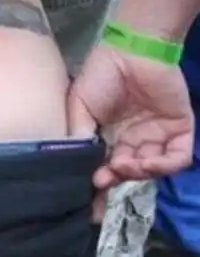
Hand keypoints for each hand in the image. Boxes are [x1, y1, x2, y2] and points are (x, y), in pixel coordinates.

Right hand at [68, 44, 193, 219]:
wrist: (131, 51)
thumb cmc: (100, 76)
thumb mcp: (78, 107)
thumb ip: (78, 136)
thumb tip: (79, 167)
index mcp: (107, 135)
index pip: (104, 167)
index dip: (97, 186)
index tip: (89, 205)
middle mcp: (131, 139)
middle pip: (127, 172)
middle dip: (115, 179)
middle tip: (104, 178)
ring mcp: (156, 135)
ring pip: (151, 168)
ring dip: (138, 173)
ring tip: (125, 165)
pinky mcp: (179, 128)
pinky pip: (178, 157)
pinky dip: (164, 165)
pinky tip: (148, 162)